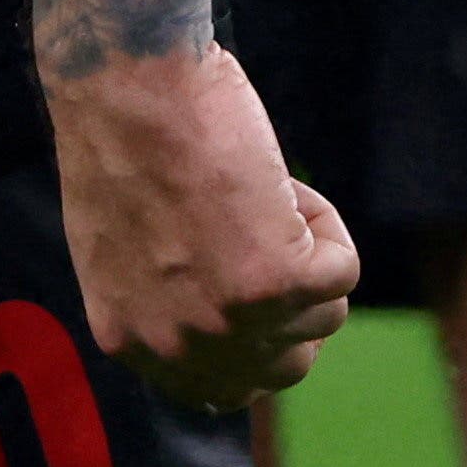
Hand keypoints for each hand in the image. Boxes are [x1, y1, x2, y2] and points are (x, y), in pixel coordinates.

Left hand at [44, 46, 358, 412]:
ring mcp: (232, 322)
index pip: (228, 387)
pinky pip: (343, 270)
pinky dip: (324, 220)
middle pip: (289, 363)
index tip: (256, 279)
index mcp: (131, 341)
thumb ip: (169, 301)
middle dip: (291, 299)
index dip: (257, 331)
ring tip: (250, 192)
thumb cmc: (123, 137)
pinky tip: (272, 182)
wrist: (125, 80)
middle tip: (256, 226)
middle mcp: (180, 347)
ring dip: (306, 250)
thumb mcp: (124, 246)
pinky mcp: (280, 282)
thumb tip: (240, 330)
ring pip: (325, 313)